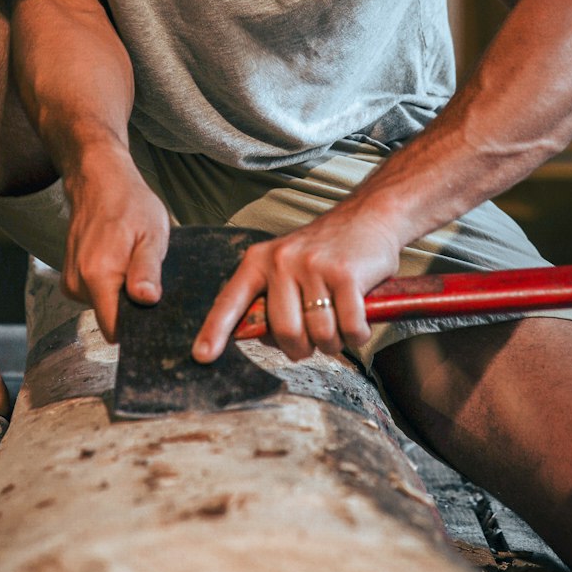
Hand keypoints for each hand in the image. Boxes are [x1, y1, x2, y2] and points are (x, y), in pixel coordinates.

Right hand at [62, 148, 170, 341]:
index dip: (137, 327)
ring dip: (121, 294)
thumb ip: (147, 269)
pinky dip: (109, 286)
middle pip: (110, 319)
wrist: (98, 181)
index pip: (114, 329)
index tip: (153, 314)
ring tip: (132, 264)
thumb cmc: (129, 203)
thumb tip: (146, 300)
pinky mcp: (70, 278)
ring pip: (104, 308)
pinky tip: (118, 262)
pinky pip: (95, 296)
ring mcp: (71, 280)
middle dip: (131, 308)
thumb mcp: (152, 234)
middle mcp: (78, 282)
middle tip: (147, 278)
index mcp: (98, 275)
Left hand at [192, 205, 401, 362]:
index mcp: (259, 261)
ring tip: (339, 325)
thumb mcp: (287, 265)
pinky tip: (359, 321)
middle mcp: (281, 261)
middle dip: (302, 348)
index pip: (230, 300)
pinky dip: (358, 334)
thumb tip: (263, 338)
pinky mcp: (345, 273)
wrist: (369, 215)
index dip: (215, 331)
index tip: (202, 356)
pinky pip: (349, 327)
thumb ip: (270, 298)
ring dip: (333, 342)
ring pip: (319, 334)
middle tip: (313, 341)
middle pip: (285, 332)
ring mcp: (313, 266)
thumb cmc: (327, 251)